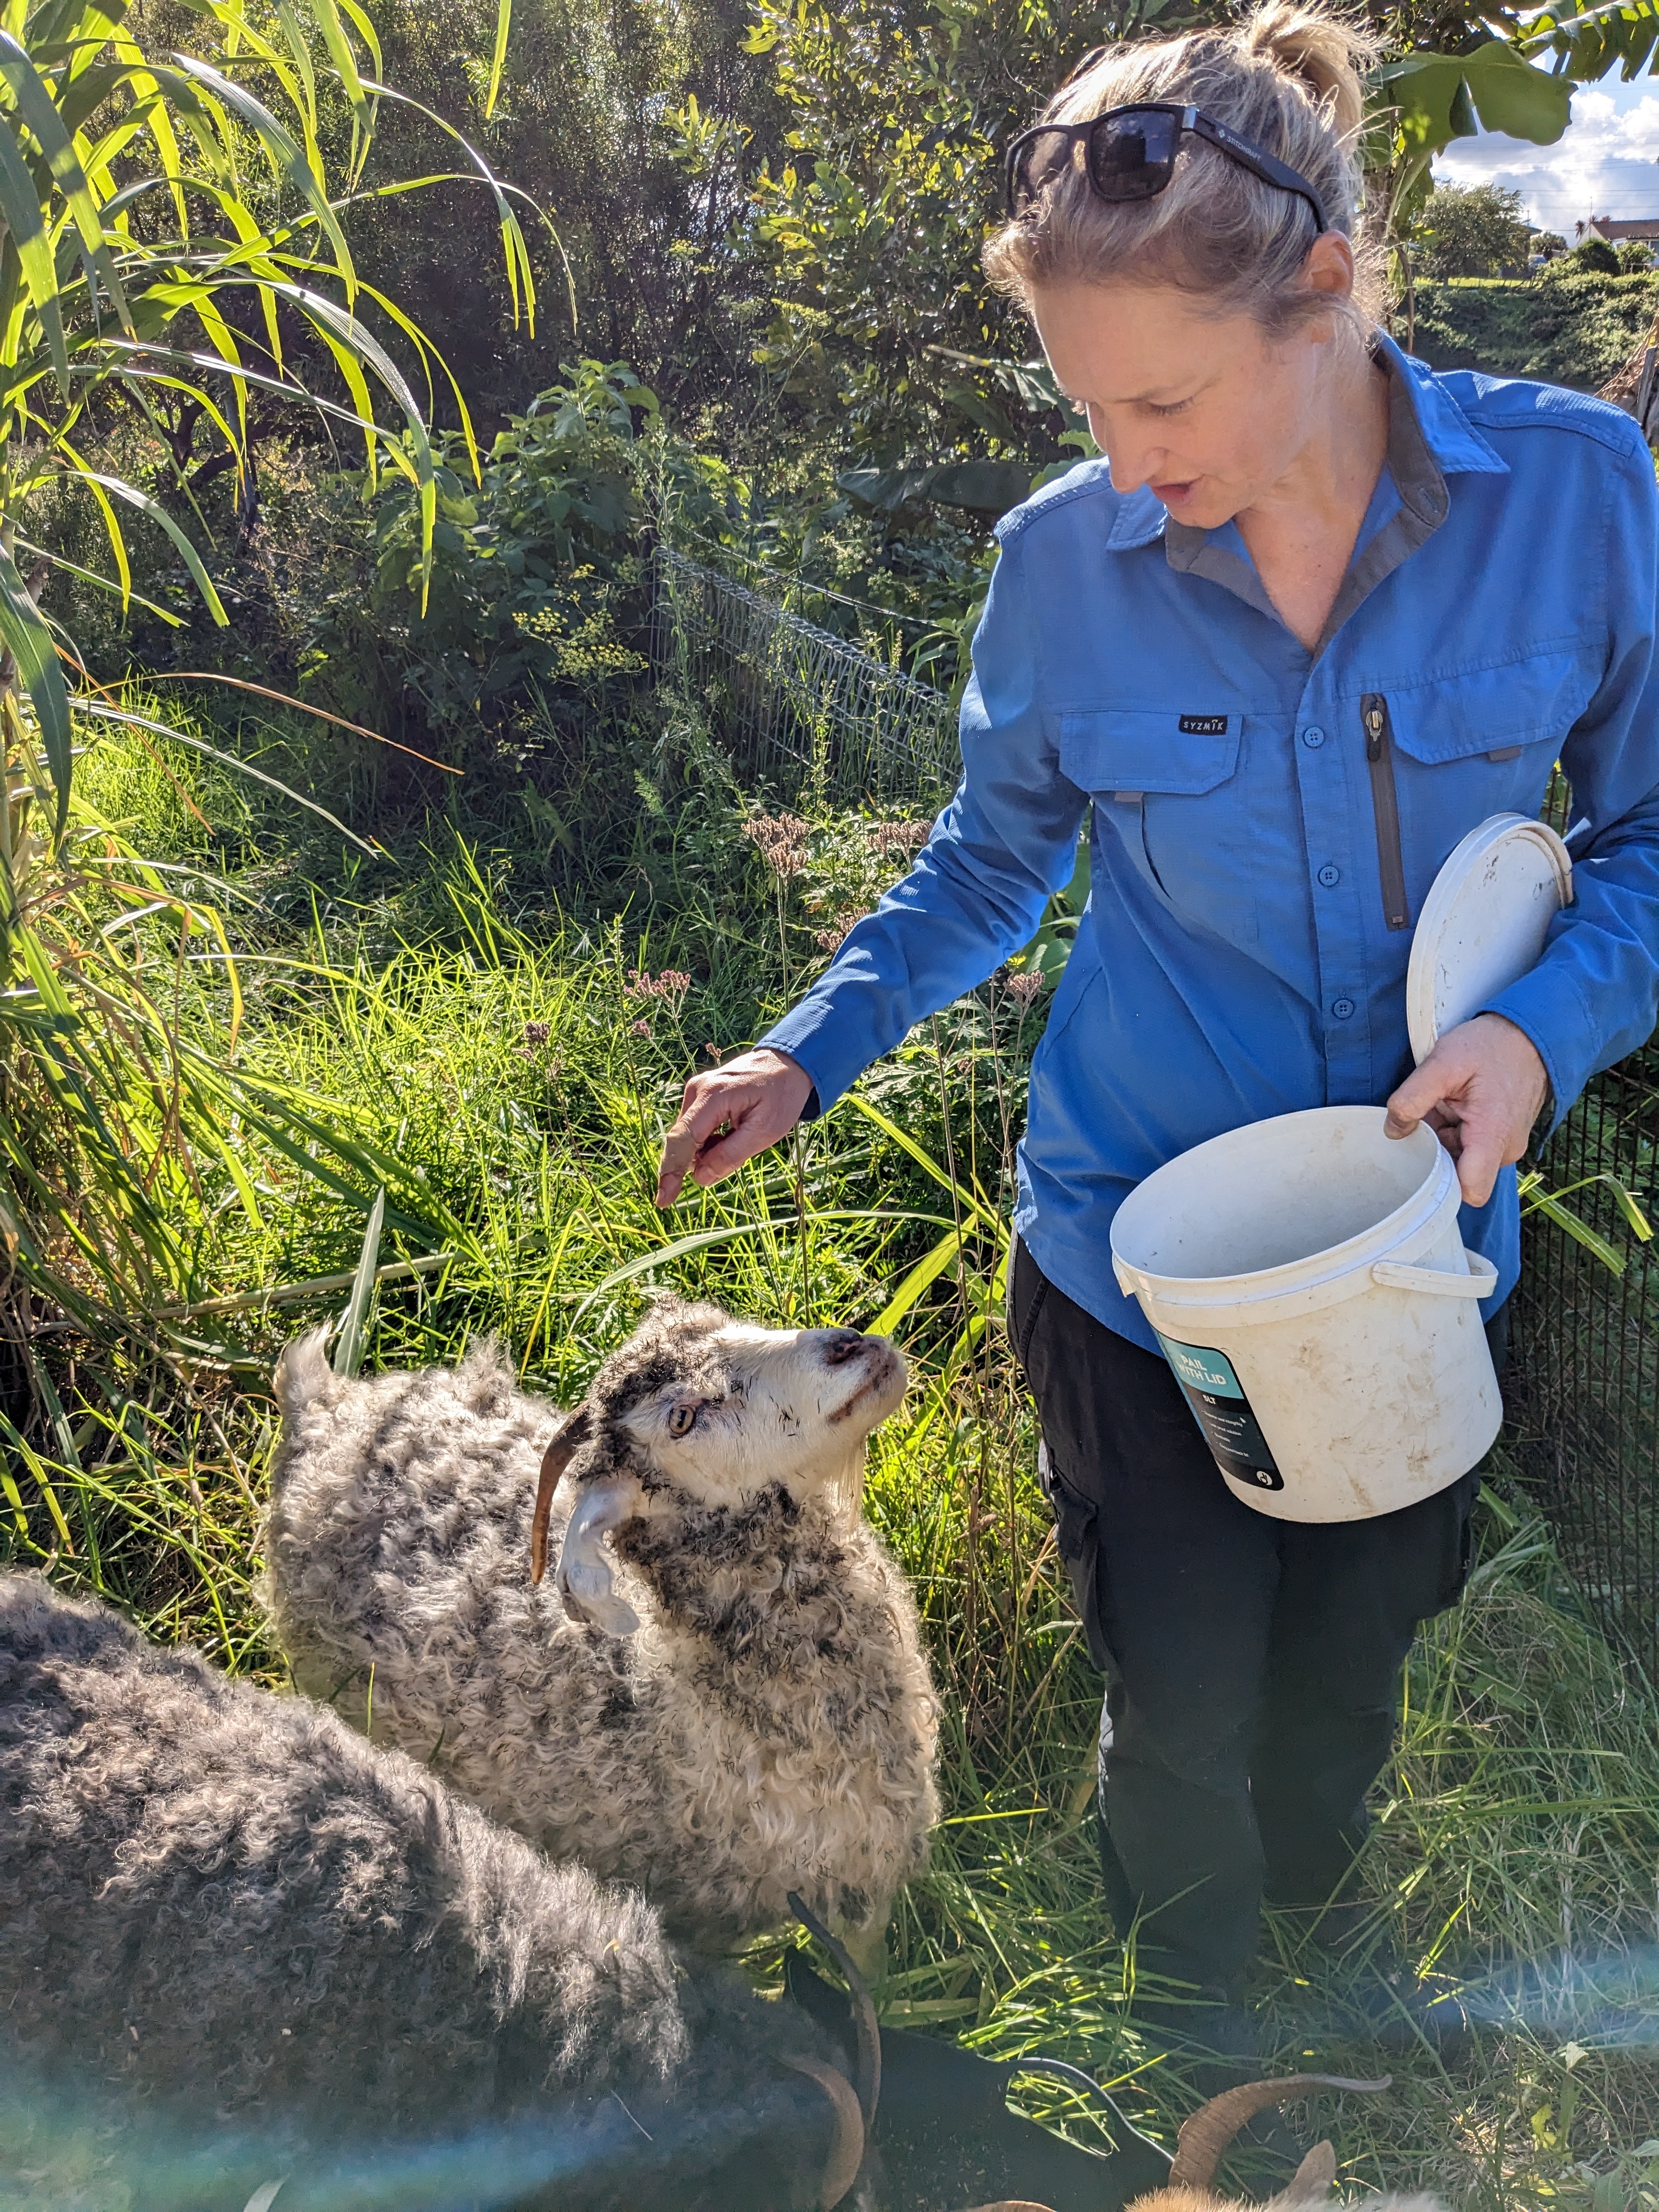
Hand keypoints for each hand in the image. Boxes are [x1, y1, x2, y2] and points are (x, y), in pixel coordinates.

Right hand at [656, 1048, 814, 1206]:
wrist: (788, 1064)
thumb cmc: (781, 1095)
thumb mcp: (765, 1131)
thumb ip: (731, 1155)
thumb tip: (700, 1178)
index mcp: (713, 1096)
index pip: (682, 1139)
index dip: (672, 1172)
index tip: (663, 1200)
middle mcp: (697, 1090)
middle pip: (682, 1140)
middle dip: (698, 1160)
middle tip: (736, 1149)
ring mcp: (696, 1090)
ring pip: (689, 1137)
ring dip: (708, 1150)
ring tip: (742, 1135)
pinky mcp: (699, 1094)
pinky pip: (695, 1128)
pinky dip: (709, 1140)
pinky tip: (733, 1132)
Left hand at [1384, 1013, 1547, 1206]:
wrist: (1528, 1033)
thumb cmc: (1490, 1046)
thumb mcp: (1443, 1062)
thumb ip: (1413, 1097)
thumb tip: (1393, 1131)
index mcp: (1493, 1136)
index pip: (1470, 1191)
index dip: (1440, 1185)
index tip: (1419, 1158)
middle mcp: (1504, 1150)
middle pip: (1458, 1175)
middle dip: (1434, 1153)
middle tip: (1429, 1116)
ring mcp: (1505, 1146)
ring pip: (1462, 1161)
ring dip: (1443, 1139)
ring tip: (1442, 1106)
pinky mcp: (1502, 1138)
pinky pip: (1471, 1148)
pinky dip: (1455, 1132)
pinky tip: (1451, 1106)